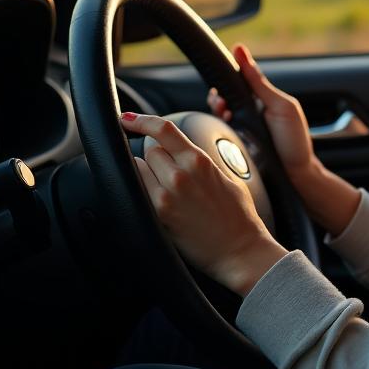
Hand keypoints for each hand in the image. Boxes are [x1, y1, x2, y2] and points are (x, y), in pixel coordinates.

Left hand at [120, 111, 285, 296]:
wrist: (241, 250)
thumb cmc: (239, 216)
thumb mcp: (227, 178)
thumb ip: (203, 163)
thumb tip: (184, 154)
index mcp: (200, 161)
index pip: (164, 129)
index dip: (141, 120)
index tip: (128, 118)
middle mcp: (181, 175)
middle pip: (149, 149)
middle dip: (155, 155)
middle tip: (168, 170)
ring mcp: (166, 196)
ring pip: (139, 169)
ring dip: (147, 173)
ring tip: (164, 187)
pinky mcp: (158, 215)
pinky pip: (138, 192)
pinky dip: (143, 191)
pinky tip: (157, 199)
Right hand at [208, 44, 361, 236]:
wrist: (295, 174)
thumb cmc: (294, 140)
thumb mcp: (281, 106)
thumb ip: (260, 83)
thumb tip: (241, 52)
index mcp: (261, 100)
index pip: (238, 81)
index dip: (229, 76)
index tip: (223, 72)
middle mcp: (248, 113)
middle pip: (225, 96)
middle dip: (219, 94)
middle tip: (223, 99)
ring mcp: (240, 128)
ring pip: (219, 111)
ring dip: (217, 106)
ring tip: (224, 110)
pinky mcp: (232, 142)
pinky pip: (217, 129)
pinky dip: (215, 122)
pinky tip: (223, 121)